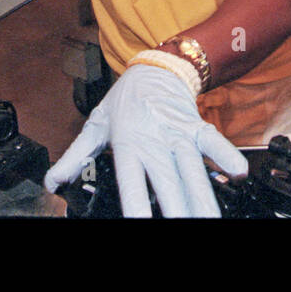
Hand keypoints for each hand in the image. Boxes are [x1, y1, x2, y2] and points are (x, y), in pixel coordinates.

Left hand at [43, 64, 247, 217]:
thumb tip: (51, 180)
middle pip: (167, 181)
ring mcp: (178, 133)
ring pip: (193, 169)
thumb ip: (74, 156)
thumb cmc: (125, 101)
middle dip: (176, 208)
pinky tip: (239, 174)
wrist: (155, 66)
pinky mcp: (196, 126)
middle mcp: (155, 141)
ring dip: (203, 196)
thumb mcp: (95, 125)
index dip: (137, 204)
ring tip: (209, 217)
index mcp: (128, 144)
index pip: (132, 180)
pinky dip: (226, 155)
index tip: (138, 222)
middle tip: (181, 225)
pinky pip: (213, 142)